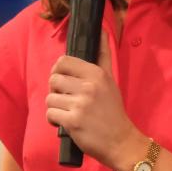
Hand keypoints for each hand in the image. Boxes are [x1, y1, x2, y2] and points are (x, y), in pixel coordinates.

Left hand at [45, 39, 145, 170]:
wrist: (121, 141)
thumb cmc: (113, 111)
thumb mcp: (111, 80)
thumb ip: (103, 56)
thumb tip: (101, 29)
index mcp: (96, 74)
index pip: (63, 62)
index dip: (58, 71)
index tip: (63, 81)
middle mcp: (88, 87)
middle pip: (53, 79)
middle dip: (56, 91)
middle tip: (66, 99)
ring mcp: (80, 105)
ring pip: (50, 98)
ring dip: (55, 107)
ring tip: (67, 112)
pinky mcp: (72, 122)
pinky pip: (50, 115)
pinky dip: (54, 120)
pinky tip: (65, 123)